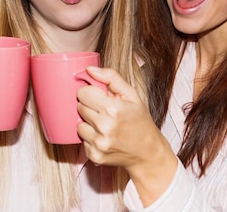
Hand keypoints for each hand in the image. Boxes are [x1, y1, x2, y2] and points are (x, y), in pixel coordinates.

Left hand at [77, 67, 177, 205]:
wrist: (147, 152)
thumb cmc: (140, 121)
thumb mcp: (132, 95)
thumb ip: (111, 78)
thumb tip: (89, 70)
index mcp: (113, 109)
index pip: (83, 93)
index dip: (91, 93)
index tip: (100, 97)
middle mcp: (104, 127)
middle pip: (79, 107)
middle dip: (90, 106)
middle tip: (105, 111)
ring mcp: (98, 143)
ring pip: (78, 125)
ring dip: (88, 123)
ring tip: (104, 125)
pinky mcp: (94, 155)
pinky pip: (82, 140)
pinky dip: (91, 137)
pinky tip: (104, 137)